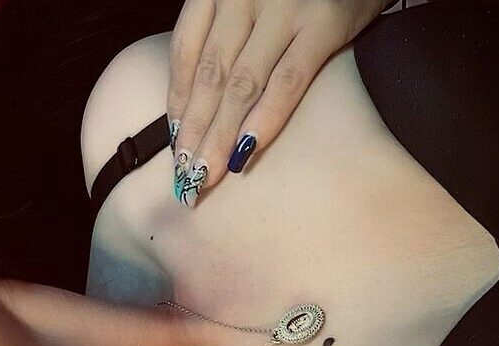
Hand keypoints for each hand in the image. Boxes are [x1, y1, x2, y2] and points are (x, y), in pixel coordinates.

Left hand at [168, 0, 392, 205]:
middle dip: (195, 130)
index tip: (174, 141)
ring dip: (220, 135)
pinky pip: (286, 81)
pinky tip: (246, 152)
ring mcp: (284, 7)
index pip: (186, 51)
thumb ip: (228, 28)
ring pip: (241, 84)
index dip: (177, 101)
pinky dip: (264, 120)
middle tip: (186, 175)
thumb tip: (203, 98)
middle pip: (210, 74)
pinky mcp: (324, 22)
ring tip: (208, 174)